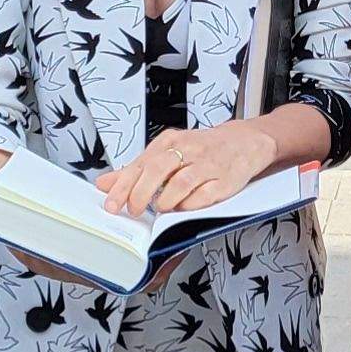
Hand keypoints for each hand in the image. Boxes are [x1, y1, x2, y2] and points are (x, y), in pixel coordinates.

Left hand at [98, 122, 277, 217]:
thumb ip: (136, 170)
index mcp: (170, 142)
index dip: (123, 186)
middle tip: (135, 210)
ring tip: (162, 208)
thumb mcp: (166, 153)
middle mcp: (188, 150)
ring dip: (167, 200)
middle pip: (158, 170)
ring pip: (181, 183)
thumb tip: (105, 184)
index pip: (140, 164)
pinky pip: (204, 195)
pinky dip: (191, 205)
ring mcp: (208, 165)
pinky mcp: (225, 180)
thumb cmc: (202, 149)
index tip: (112, 204)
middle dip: (141, 194)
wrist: (245, 141)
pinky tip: (184, 208)